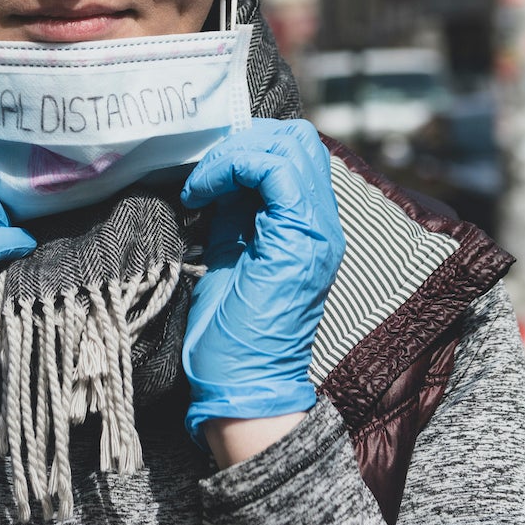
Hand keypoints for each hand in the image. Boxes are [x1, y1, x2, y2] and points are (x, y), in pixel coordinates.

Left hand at [178, 119, 345, 459]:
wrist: (241, 384)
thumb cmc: (231, 332)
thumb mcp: (231, 252)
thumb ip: (235, 212)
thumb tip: (217, 174)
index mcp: (309, 226)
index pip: (296, 153)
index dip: (249, 147)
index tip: (206, 174)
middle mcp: (323, 223)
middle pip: (298, 140)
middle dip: (243, 142)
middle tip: (206, 173)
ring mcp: (316, 230)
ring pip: (288, 146)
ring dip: (233, 154)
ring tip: (201, 184)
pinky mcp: (298, 239)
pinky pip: (272, 171)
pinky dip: (231, 168)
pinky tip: (201, 194)